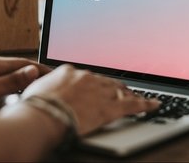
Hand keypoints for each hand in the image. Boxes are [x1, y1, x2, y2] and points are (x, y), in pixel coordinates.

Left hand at [0, 56, 50, 107]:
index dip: (41, 68)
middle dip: (32, 71)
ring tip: (28, 85)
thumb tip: (34, 71)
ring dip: (19, 76)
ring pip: (5, 71)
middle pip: (16, 65)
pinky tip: (3, 88)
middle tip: (45, 79)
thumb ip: (13, 80)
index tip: (53, 72)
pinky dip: (6, 81)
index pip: (25, 62)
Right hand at [22, 64, 159, 135]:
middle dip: (115, 87)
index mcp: (70, 71)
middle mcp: (88, 77)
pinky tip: (154, 105)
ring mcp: (100, 91)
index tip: (96, 86)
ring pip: (121, 92)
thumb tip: (45, 89)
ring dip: (130, 94)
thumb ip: (47, 86)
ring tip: (137, 97)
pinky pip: (133, 105)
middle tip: (122, 91)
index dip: (95, 83)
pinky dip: (146, 104)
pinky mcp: (110, 107)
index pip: (88, 76)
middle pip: (107, 82)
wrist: (42, 116)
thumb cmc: (35, 106)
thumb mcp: (37, 89)